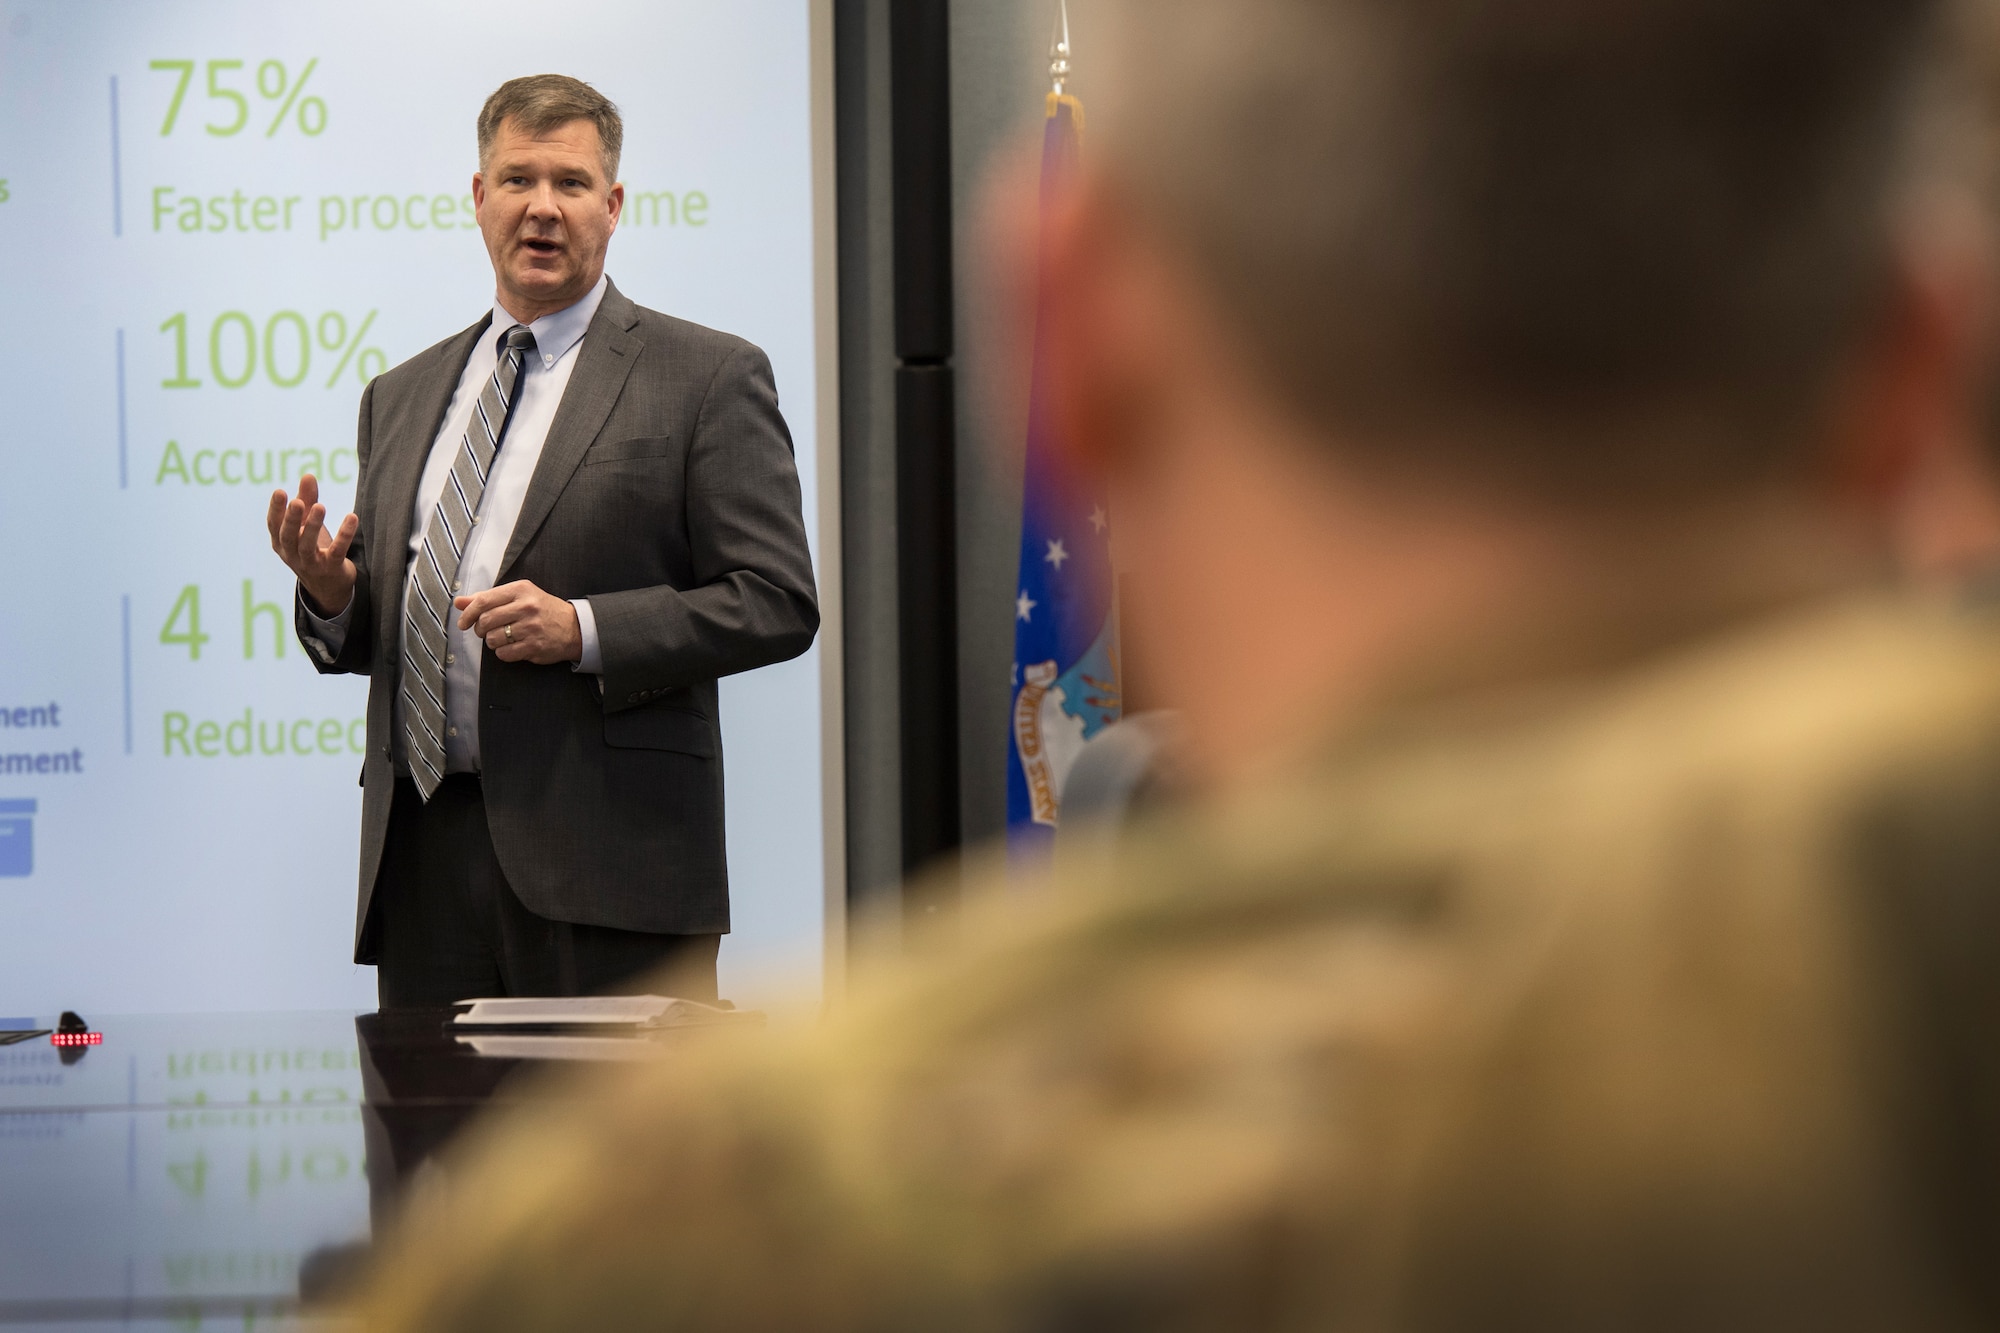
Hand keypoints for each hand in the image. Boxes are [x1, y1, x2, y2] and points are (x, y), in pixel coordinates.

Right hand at [267, 474, 357, 614]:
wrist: (328, 585)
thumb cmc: (314, 548)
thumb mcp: (307, 524)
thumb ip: (307, 500)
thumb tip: (308, 475)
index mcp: (282, 542)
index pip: (274, 525)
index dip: (276, 509)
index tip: (280, 491)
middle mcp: (292, 555)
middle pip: (288, 537)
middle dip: (291, 519)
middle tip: (296, 502)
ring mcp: (311, 564)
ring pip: (308, 546)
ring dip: (313, 526)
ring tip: (320, 506)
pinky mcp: (331, 568)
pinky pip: (337, 551)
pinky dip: (344, 535)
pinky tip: (351, 518)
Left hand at [455, 581, 581, 664]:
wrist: (575, 627)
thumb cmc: (542, 610)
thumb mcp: (519, 596)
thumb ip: (488, 598)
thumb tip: (459, 602)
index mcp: (520, 590)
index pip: (483, 601)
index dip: (468, 613)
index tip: (463, 622)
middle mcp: (526, 607)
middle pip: (485, 621)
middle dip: (480, 629)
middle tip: (485, 631)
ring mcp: (531, 628)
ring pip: (492, 639)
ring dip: (492, 642)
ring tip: (503, 638)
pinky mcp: (534, 647)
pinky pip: (504, 654)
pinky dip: (503, 653)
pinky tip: (512, 647)